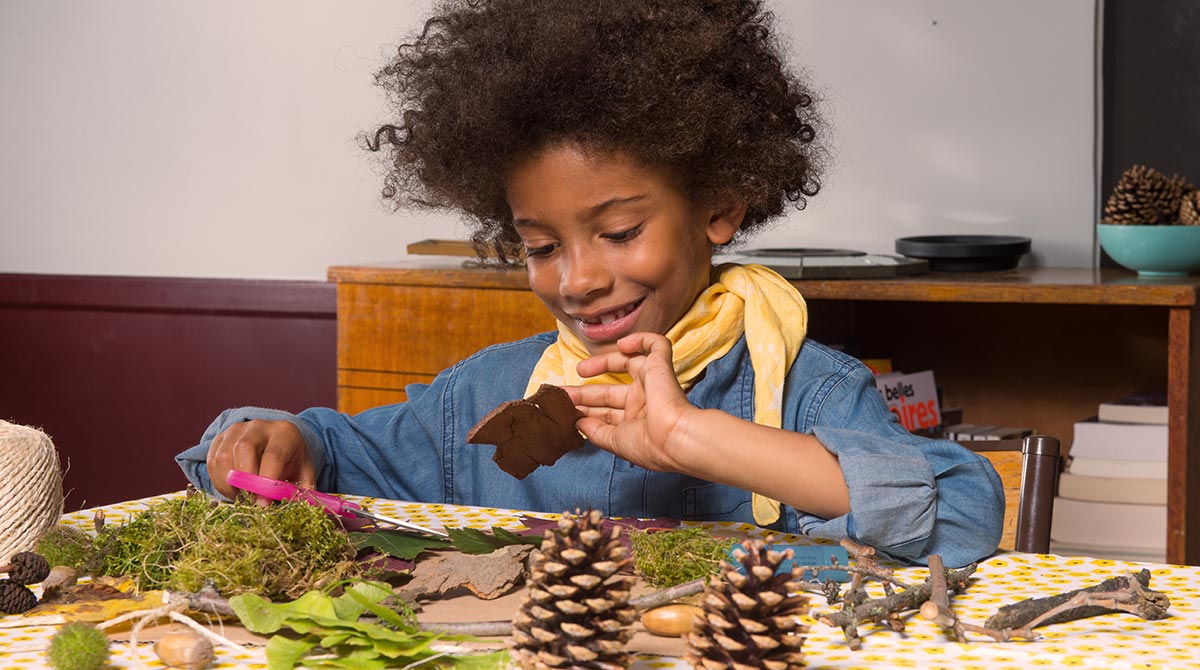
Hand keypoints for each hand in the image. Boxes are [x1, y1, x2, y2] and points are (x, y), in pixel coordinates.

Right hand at [206, 419, 315, 500]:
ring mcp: (236, 430)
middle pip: (243, 449)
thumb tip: (290, 512)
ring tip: (241, 498)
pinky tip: (231, 491)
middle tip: (249, 502)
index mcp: (285, 433)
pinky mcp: (220, 439)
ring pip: (223, 457)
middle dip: (244, 481)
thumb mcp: (304, 474)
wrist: (279, 445)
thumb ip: (300, 492)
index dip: (266, 482)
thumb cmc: (292, 462)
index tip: (263, 505)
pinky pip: (212, 462)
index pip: (273, 455)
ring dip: (229, 484)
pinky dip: (219, 482)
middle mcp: (259, 426)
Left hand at [564, 332, 696, 471]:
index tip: (563, 409)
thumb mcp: (614, 442)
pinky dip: (641, 339)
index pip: (606, 411)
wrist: (673, 439)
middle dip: (585, 392)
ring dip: (603, 362)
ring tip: (581, 369)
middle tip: (562, 393)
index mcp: (635, 421)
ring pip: (628, 362)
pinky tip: (622, 345)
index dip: (585, 409)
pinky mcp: (662, 366)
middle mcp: (643, 401)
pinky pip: (657, 344)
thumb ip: (595, 431)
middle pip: (610, 391)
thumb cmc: (648, 445)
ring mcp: (652, 383)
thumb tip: (578, 423)